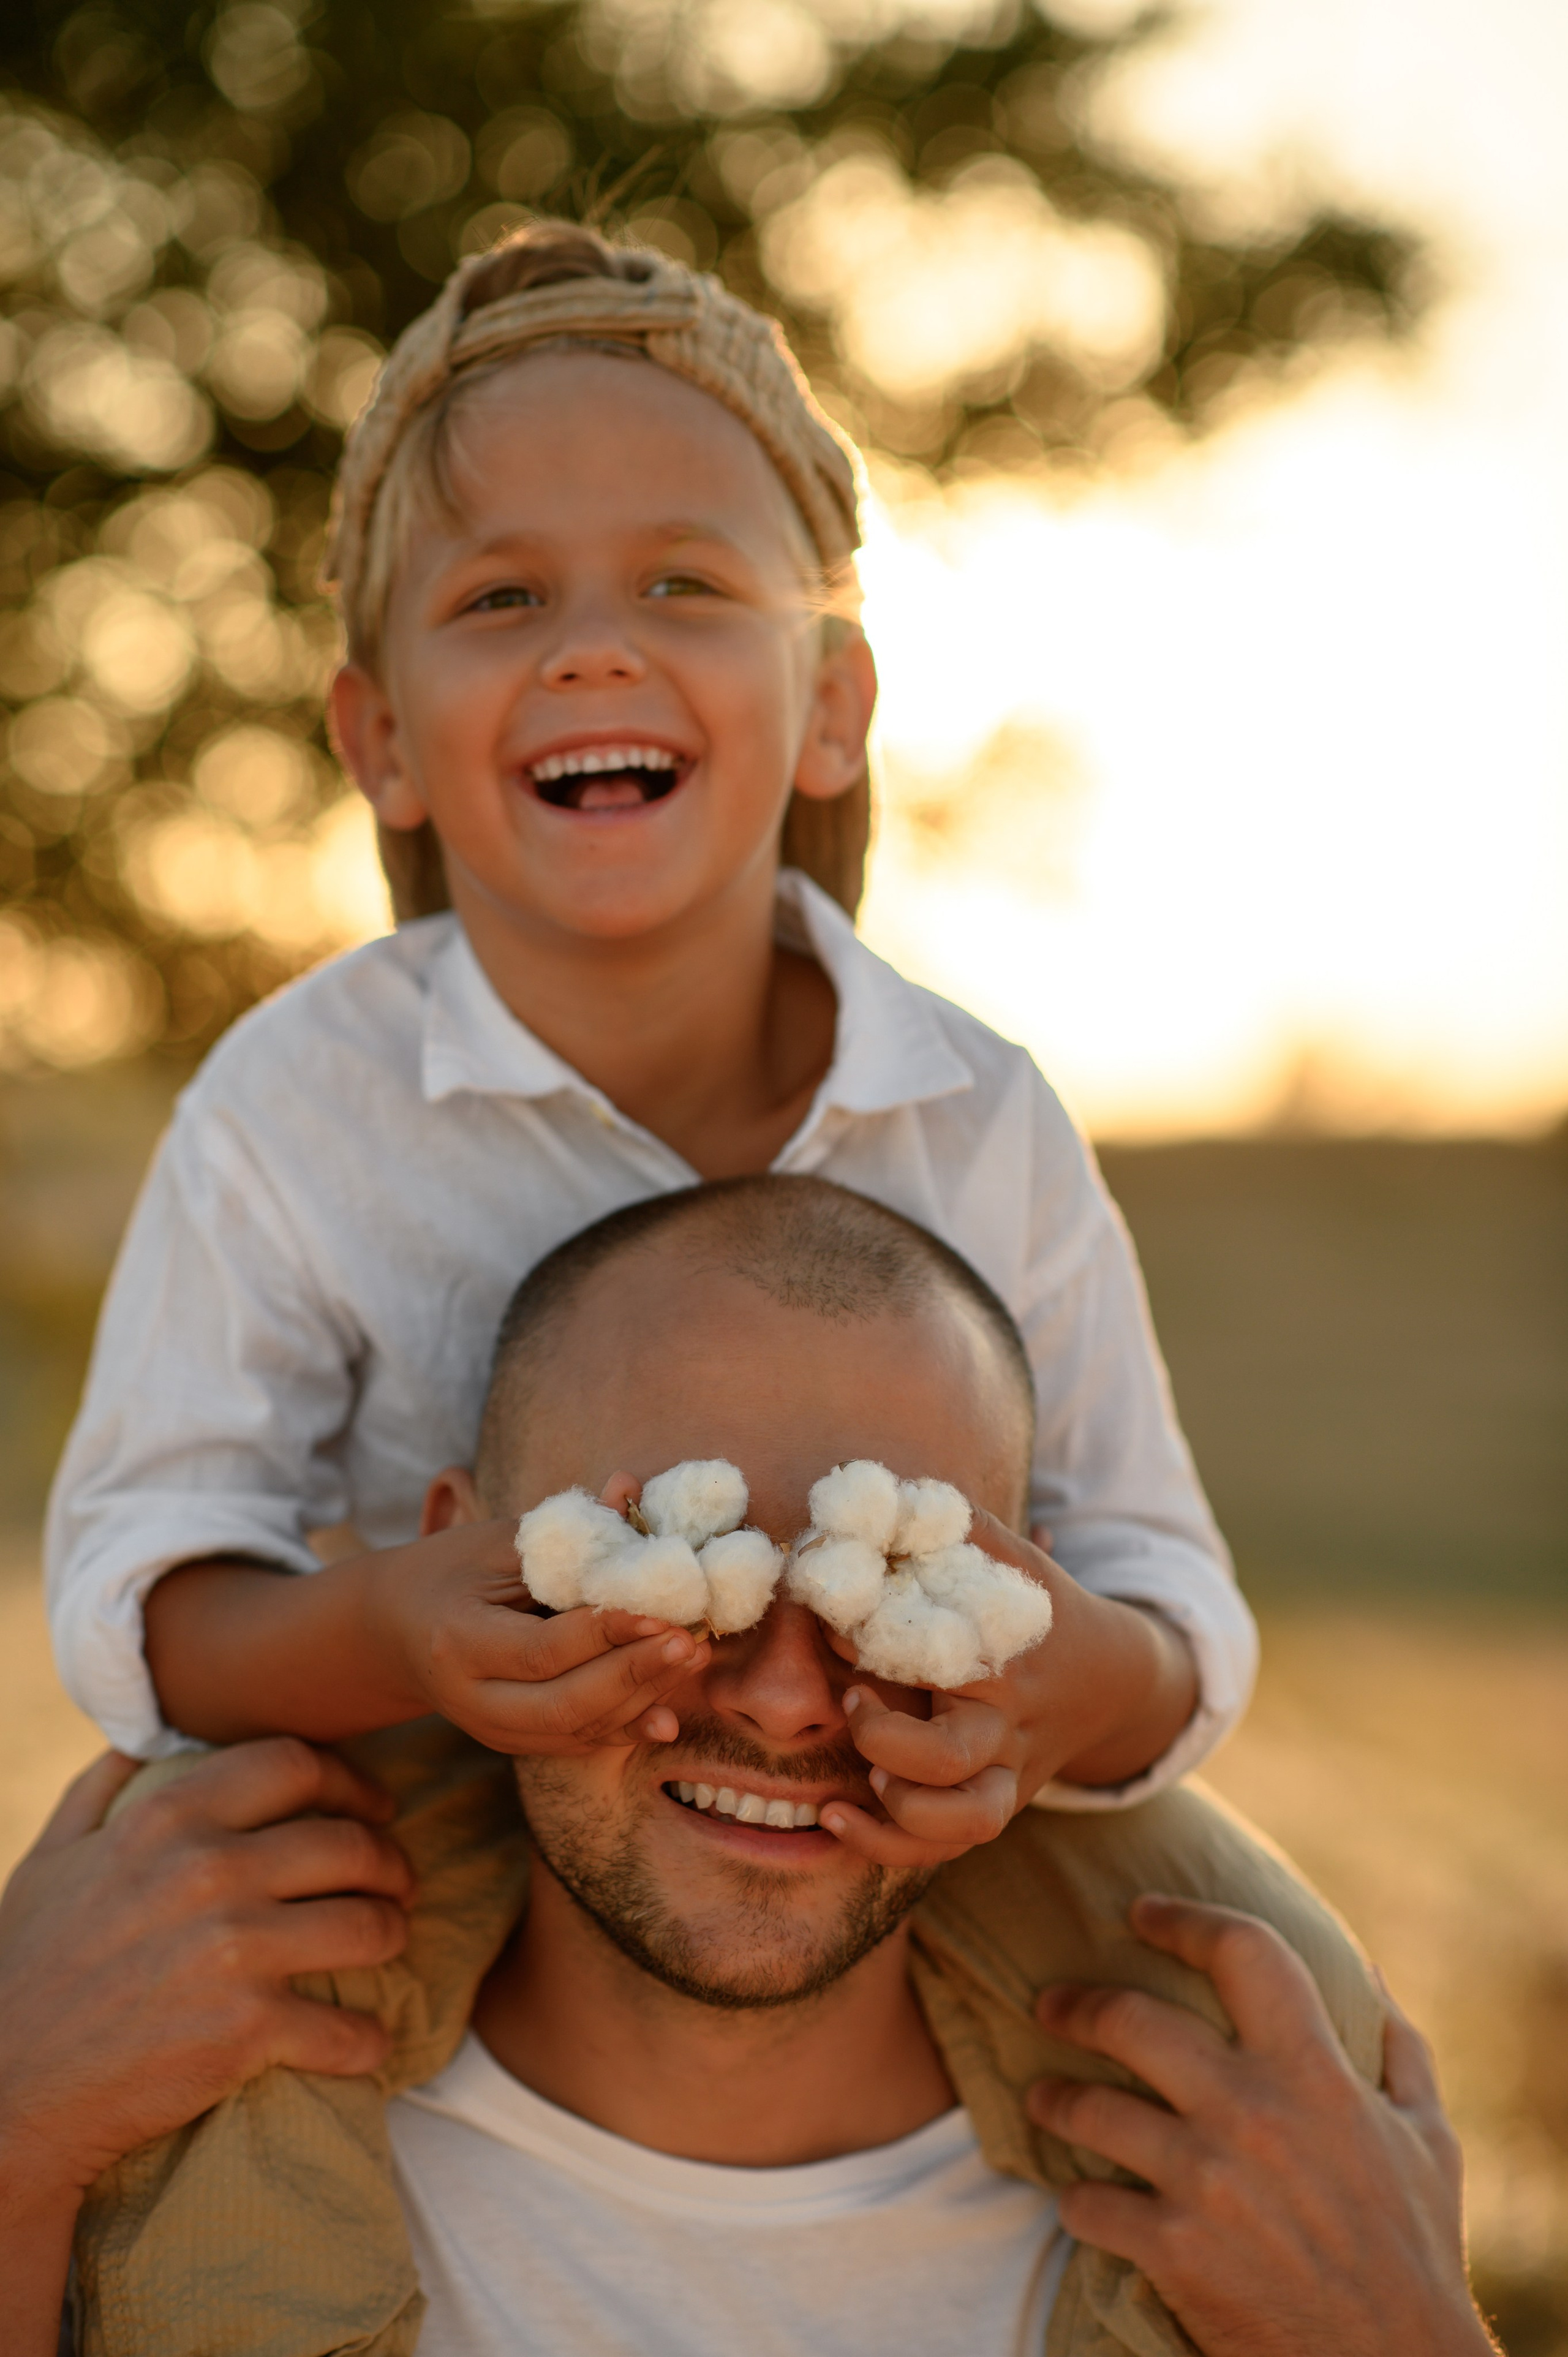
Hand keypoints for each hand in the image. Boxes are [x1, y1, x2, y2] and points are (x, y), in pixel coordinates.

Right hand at [0, 1741, 413, 2356]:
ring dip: (391, 1934)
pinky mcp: (247, 2030)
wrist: (7, 2093)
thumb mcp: (50, 1860)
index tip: (371, 1806)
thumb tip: (149, 1739)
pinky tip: (367, 2040)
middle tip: (397, 1880)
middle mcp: (208, 1871)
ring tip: (388, 1941)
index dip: (349, 1780)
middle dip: (389, 1861)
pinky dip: (368, 2039)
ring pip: (368, 1925)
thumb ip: (103, 1789)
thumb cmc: (27, 1970)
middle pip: (350, 1843)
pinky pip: (349, 2028)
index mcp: (166, 1819)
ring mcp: (233, 1951)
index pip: (295, 1763)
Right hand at [147, 1489, 713, 1750]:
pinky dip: (622, 1730)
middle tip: (693, 1643)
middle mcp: (472, 1698)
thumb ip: (566, 1528)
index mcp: (458, 1640)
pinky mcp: (511, 1743)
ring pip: (574, 1732)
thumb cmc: (451, 1568)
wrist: (392, 1628)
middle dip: (635, 1675)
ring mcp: (490, 1729)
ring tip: (691, 1661)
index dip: (608, 1634)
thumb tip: (630, 1490)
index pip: (543, 1649)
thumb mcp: (499, 1538)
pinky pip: (574, 1745)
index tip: (665, 1611)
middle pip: (564, 1705)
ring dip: (639, 1701)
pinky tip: (666, 1714)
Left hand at [819, 1515, 1197, 1868]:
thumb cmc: (1042, 1609)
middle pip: (949, 1756)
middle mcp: (1007, 1726)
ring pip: (960, 1820)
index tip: (837, 1624)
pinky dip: (887, 1847)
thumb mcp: (1013, 1559)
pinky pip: (945, 1850)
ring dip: (897, 1806)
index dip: (877, 1644)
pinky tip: (834, 1819)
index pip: (939, 1657)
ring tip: (857, 1774)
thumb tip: (885, 1493)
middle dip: (885, 1737)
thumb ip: (956, 1527)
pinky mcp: (999, 1808)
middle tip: (851, 1699)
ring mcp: (1007, 1776)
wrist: (1112, 1679)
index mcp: (1005, 1658)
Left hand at [1024, 1895, 1499, 2356]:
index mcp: (1315, 2076)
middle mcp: (1251, 2115)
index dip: (1185, 1919)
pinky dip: (1077, 2201)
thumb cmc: (1413, 2252)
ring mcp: (1205, 2182)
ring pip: (1092, 2110)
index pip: (1244, 1952)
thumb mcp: (1428, 2141)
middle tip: (1051, 2004)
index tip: (1143, 1912)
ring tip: (1043, 2098)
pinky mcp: (1173, 2251)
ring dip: (1055, 2101)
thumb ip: (1399, 2051)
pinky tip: (1077, 2198)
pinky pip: (1089, 2205)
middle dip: (1078, 2006)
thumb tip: (1367, 1972)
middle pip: (1133, 2021)